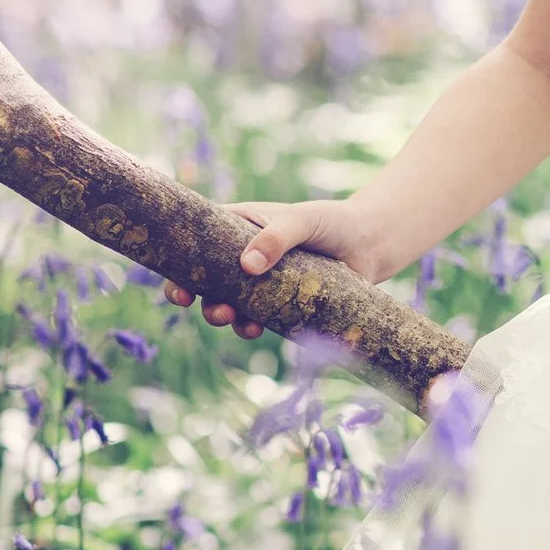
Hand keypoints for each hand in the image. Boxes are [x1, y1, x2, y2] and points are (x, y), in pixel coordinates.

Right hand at [162, 199, 371, 340]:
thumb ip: (278, 237)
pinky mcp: (277, 302)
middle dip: (198, 298)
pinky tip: (255, 329)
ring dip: (221, 315)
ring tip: (233, 319)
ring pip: (225, 302)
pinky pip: (253, 317)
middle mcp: (242, 254)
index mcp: (237, 226)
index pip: (195, 242)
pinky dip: (248, 326)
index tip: (179, 288)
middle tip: (214, 308)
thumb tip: (248, 266)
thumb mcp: (303, 220)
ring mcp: (258, 281)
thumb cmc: (333, 222)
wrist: (370, 244)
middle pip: (204, 278)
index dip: (179, 265)